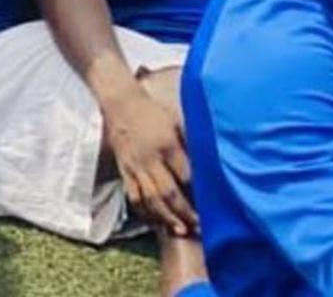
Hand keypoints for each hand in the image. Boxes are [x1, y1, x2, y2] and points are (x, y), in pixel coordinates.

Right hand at [103, 82, 196, 236]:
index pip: (186, 176)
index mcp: (166, 145)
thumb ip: (191, 143)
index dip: (199, 193)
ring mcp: (135, 167)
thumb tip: (210, 162)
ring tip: (181, 230)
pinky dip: (146, 213)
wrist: (120, 102)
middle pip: (168, 193)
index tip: (211, 206)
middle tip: (200, 227)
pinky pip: (134, 198)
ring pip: (151, 200)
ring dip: (167, 218)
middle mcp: (150, 159)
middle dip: (185, 213)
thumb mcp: (175, 121)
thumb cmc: (152, 112)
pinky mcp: (124, 171)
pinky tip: (157, 221)